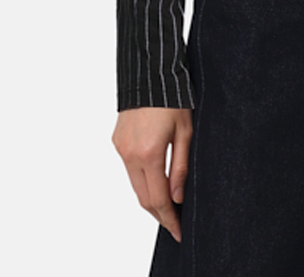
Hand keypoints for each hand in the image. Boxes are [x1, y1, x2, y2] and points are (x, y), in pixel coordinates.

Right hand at [112, 107, 192, 242]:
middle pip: (143, 198)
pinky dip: (141, 179)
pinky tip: (155, 179)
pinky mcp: (117, 141)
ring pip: (134, 185)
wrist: (150, 72)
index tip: (179, 231)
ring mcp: (121, 148)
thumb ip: (181, 167)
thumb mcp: (186, 131)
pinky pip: (129, 169)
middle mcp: (130, 154)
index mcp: (149, 153)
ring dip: (150, 198)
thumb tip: (177, 198)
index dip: (169, 219)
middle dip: (159, 214)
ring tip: (168, 204)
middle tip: (175, 223)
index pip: (158, 199)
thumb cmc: (174, 97)